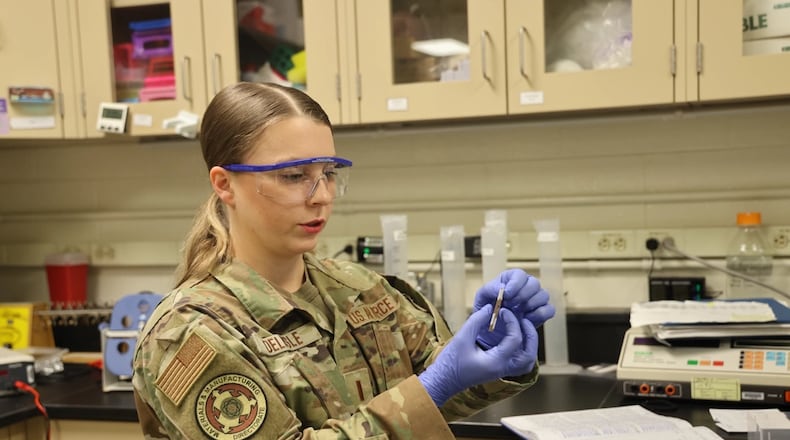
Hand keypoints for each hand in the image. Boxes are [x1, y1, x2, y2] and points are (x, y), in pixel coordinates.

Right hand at [418, 305, 537, 406]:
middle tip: (523, 320)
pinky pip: (519, 363)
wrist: (443, 381)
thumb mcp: (462, 338)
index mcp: (496, 362)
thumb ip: (477, 321)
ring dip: (529, 345)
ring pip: (527, 362)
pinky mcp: (499, 370)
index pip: (515, 340)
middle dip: (530, 336)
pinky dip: (522, 350)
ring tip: (522, 328)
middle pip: (529, 355)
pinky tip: (513, 337)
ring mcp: (502, 372)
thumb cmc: (450, 362)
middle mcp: (503, 369)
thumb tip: (490, 307)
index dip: (512, 321)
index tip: (502, 310)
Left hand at [473, 269, 554, 347]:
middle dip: (523, 295)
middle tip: (511, 305)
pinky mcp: (541, 313)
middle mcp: (525, 287)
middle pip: (534, 283)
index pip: (520, 274)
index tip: (507, 294)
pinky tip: (526, 319)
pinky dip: (539, 314)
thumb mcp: (481, 299)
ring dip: (531, 304)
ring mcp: (535, 299)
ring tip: (518, 312)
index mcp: (511, 279)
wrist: (490, 331)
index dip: (515, 283)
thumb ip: (489, 290)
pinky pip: (549, 310)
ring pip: (543, 295)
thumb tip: (501, 287)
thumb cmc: (486, 311)